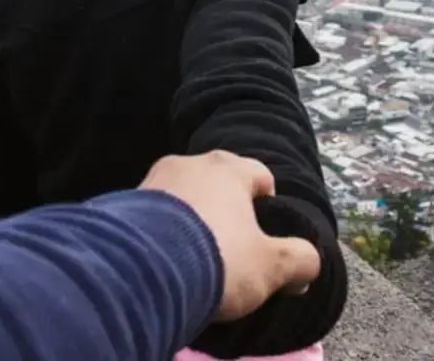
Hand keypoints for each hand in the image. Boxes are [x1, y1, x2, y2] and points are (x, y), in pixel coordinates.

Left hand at [139, 151, 320, 321]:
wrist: (141, 270)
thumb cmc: (218, 258)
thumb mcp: (271, 267)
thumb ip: (299, 259)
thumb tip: (309, 262)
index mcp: (230, 169)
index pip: (260, 176)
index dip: (268, 204)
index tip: (264, 233)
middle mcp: (191, 163)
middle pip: (219, 184)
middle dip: (226, 210)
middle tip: (230, 247)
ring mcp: (154, 179)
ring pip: (184, 196)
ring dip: (190, 219)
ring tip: (193, 255)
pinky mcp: (124, 202)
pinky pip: (153, 214)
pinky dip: (162, 230)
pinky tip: (165, 257)